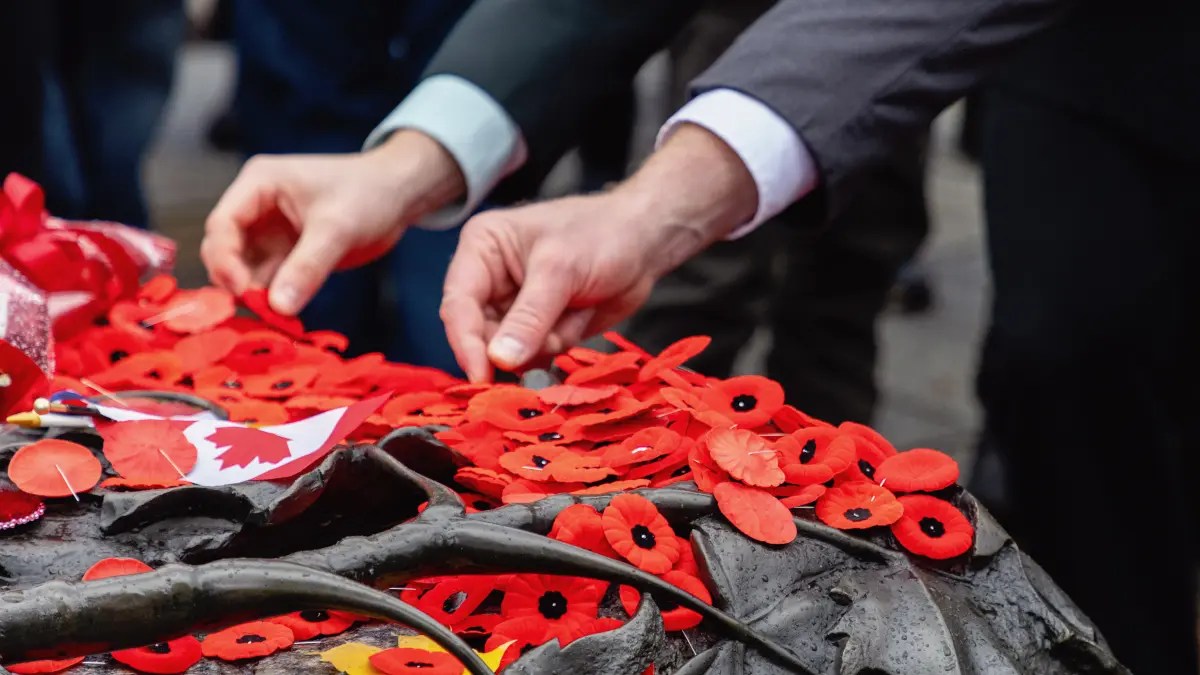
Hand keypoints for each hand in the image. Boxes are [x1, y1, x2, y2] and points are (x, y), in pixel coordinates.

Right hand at [202, 131, 465, 314]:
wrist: (401, 195)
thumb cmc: (369, 194)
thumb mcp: (337, 228)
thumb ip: (307, 267)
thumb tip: (278, 307)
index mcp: (259, 184)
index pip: (222, 225)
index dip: (224, 260)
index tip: (242, 291)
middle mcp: (257, 207)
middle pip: (226, 249)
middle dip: (235, 280)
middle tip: (256, 310)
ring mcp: (270, 232)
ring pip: (245, 269)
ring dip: (253, 294)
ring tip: (269, 319)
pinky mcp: (288, 254)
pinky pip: (270, 280)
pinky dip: (273, 298)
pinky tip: (282, 317)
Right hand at [441, 124, 758, 381]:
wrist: (645, 241)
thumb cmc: (603, 235)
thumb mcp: (562, 270)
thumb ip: (529, 317)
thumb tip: (499, 359)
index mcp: (482, 249)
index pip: (458, 304)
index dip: (466, 344)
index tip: (481, 378)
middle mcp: (490, 279)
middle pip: (481, 335)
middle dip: (518, 345)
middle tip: (553, 337)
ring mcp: (514, 307)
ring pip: (510, 351)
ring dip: (546, 342)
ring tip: (576, 308)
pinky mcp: (538, 328)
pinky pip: (535, 356)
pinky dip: (559, 345)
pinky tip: (581, 315)